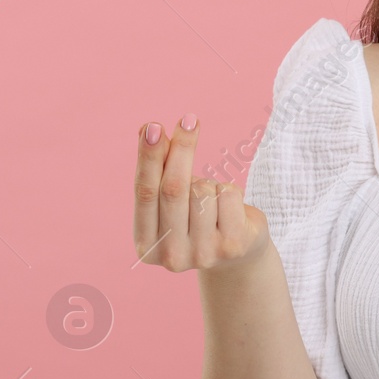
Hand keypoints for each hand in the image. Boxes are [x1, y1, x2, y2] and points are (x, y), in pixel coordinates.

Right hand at [133, 114, 269, 273]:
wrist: (235, 258)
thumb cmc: (193, 219)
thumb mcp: (170, 201)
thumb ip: (158, 171)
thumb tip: (150, 131)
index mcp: (147, 246)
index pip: (143, 193)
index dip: (148, 157)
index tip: (153, 126)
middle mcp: (172, 256)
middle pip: (174, 189)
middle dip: (181, 149)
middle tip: (188, 120)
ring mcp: (204, 254)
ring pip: (203, 190)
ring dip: (207, 182)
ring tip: (209, 198)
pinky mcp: (233, 246)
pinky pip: (228, 194)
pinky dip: (228, 190)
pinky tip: (228, 208)